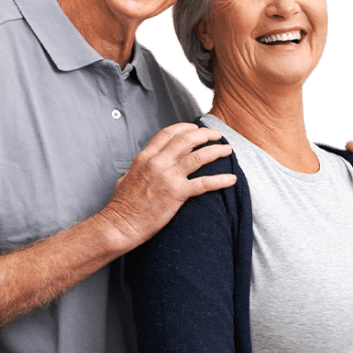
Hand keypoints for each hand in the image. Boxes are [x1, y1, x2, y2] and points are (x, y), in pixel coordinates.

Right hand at [99, 123, 235, 247]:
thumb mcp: (127, 177)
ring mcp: (168, 177)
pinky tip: (231, 179)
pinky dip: (220, 180)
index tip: (197, 128)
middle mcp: (157, 162)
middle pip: (187, 139)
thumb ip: (140, 167)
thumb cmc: (122, 205)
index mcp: (145, 157)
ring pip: (198, 156)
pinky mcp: (176, 194)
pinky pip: (204, 183)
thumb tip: (146, 164)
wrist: (120, 225)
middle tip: (217, 135)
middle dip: (205, 134)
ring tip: (227, 150)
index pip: (168, 133)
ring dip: (216, 151)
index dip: (185, 128)